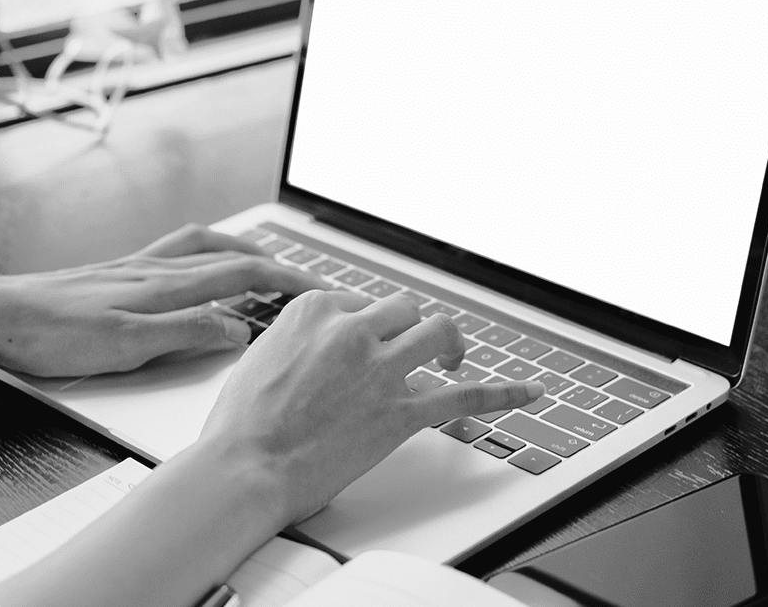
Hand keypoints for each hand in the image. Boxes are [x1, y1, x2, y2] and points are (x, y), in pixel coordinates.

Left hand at [0, 224, 328, 376]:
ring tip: (259, 262)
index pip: (241, 276)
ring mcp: (132, 269)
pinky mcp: (113, 275)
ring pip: (200, 248)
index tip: (317, 290)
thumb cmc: (49, 334)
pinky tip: (193, 271)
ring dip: (237, 251)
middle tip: (300, 275)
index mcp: (163, 286)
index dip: (285, 281)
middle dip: (271, 261)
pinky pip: (173, 255)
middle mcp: (153, 269)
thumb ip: (186, 335)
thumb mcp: (125, 347)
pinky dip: (201, 255)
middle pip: (226, 254)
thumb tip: (238, 328)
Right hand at [200, 290, 545, 523]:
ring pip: (438, 332)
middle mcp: (352, 330)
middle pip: (403, 309)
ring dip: (450, 343)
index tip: (367, 342)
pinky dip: (503, 392)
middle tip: (410, 350)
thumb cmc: (240, 425)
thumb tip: (310, 349)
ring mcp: (381, 369)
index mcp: (314, 311)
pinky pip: (465, 395)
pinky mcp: (402, 411)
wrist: (245, 466)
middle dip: (409, 328)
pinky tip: (527, 391)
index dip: (368, 325)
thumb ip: (296, 343)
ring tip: (453, 357)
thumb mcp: (260, 357)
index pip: (360, 300)